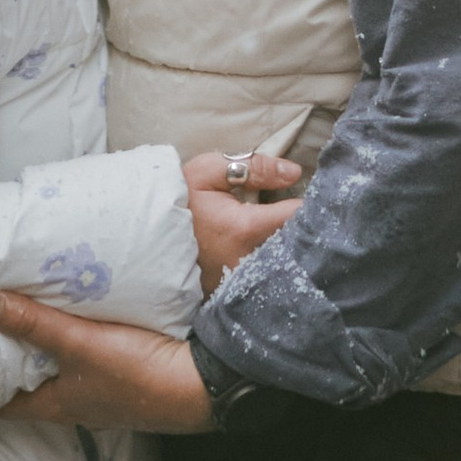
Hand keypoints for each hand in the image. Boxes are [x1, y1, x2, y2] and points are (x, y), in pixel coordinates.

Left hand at [0, 289, 215, 433]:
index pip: (8, 405)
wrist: (204, 385)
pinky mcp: (132, 374)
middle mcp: (80, 404)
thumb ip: (34, 323)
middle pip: (36, 384)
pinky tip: (87, 316)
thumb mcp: (79, 344)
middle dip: (17, 358)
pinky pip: (96, 359)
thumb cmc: (140, 374)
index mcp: (60, 406)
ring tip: (36, 310)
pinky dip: (84, 341)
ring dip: (52, 347)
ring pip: (67, 371)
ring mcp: (107, 392)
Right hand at [181, 148, 304, 296]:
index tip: (317, 195)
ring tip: (298, 232)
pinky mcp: (235, 293)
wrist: (142, 238)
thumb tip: (294, 172)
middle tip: (315, 214)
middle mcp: (249, 260)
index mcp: (246, 228)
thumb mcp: (208, 172)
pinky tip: (278, 254)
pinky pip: (269, 278)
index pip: (299, 216)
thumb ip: (254, 168)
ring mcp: (242, 281)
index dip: (313, 203)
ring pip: (285, 263)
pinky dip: (277, 266)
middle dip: (307, 229)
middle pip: (298, 245)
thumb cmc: (176, 201)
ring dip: (294, 249)